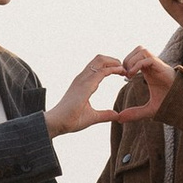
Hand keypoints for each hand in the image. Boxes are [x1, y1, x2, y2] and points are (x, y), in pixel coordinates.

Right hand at [46, 53, 160, 135]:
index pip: (97, 66)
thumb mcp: (92, 116)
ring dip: (114, 62)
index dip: (111, 66)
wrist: (57, 123)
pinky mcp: (85, 85)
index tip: (122, 72)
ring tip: (125, 69)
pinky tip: (122, 72)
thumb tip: (116, 115)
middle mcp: (82, 78)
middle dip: (114, 60)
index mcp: (83, 83)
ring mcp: (83, 80)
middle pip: (99, 59)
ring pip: (100, 60)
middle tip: (125, 68)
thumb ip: (105, 115)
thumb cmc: (70, 120)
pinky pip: (102, 71)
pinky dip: (114, 69)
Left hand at [117, 45, 174, 117]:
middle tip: (125, 74)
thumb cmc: (169, 103)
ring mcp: (158, 65)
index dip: (126, 63)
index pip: (135, 56)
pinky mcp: (162, 67)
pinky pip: (147, 58)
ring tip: (129, 75)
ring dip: (132, 61)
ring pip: (142, 50)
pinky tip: (133, 76)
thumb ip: (135, 113)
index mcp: (149, 70)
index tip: (122, 76)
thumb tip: (119, 119)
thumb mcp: (149, 109)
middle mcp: (153, 65)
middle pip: (138, 49)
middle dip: (128, 60)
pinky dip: (138, 65)